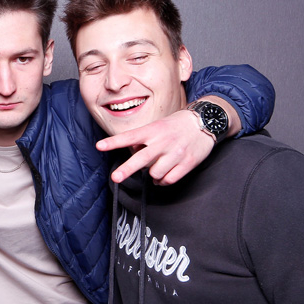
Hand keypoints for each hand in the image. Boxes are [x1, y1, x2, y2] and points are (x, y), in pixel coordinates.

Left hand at [96, 109, 213, 185]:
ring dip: (152, 174)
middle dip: (127, 169)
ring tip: (156, 167)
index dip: (114, 142)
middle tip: (115, 178)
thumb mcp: (158, 126)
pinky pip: (169, 179)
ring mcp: (175, 153)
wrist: (204, 122)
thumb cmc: (176, 125)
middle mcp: (163, 141)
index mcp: (153, 130)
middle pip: (141, 159)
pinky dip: (163, 181)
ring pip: (155, 173)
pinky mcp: (187, 163)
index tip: (99, 146)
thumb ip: (144, 140)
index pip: (130, 137)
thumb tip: (131, 154)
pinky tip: (164, 175)